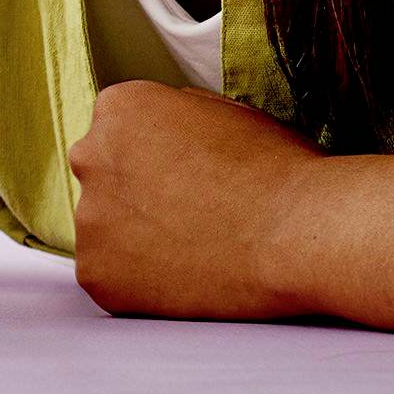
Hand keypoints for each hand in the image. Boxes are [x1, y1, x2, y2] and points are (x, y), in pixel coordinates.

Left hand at [68, 80, 319, 319]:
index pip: (118, 135)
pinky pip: (109, 278)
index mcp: (118, 108)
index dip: (156, 162)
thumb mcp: (225, 113)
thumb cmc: (280, 173)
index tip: (189, 183)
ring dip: (137, 241)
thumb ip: (176, 115)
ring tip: (197, 252)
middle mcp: (89, 155)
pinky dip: (140, 285)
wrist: (304, 235)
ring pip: (104, 230)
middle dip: (138, 198)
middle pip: (104, 178)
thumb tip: (160, 127)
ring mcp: (89, 217)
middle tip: (191, 221)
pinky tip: (185, 281)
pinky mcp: (96, 272)